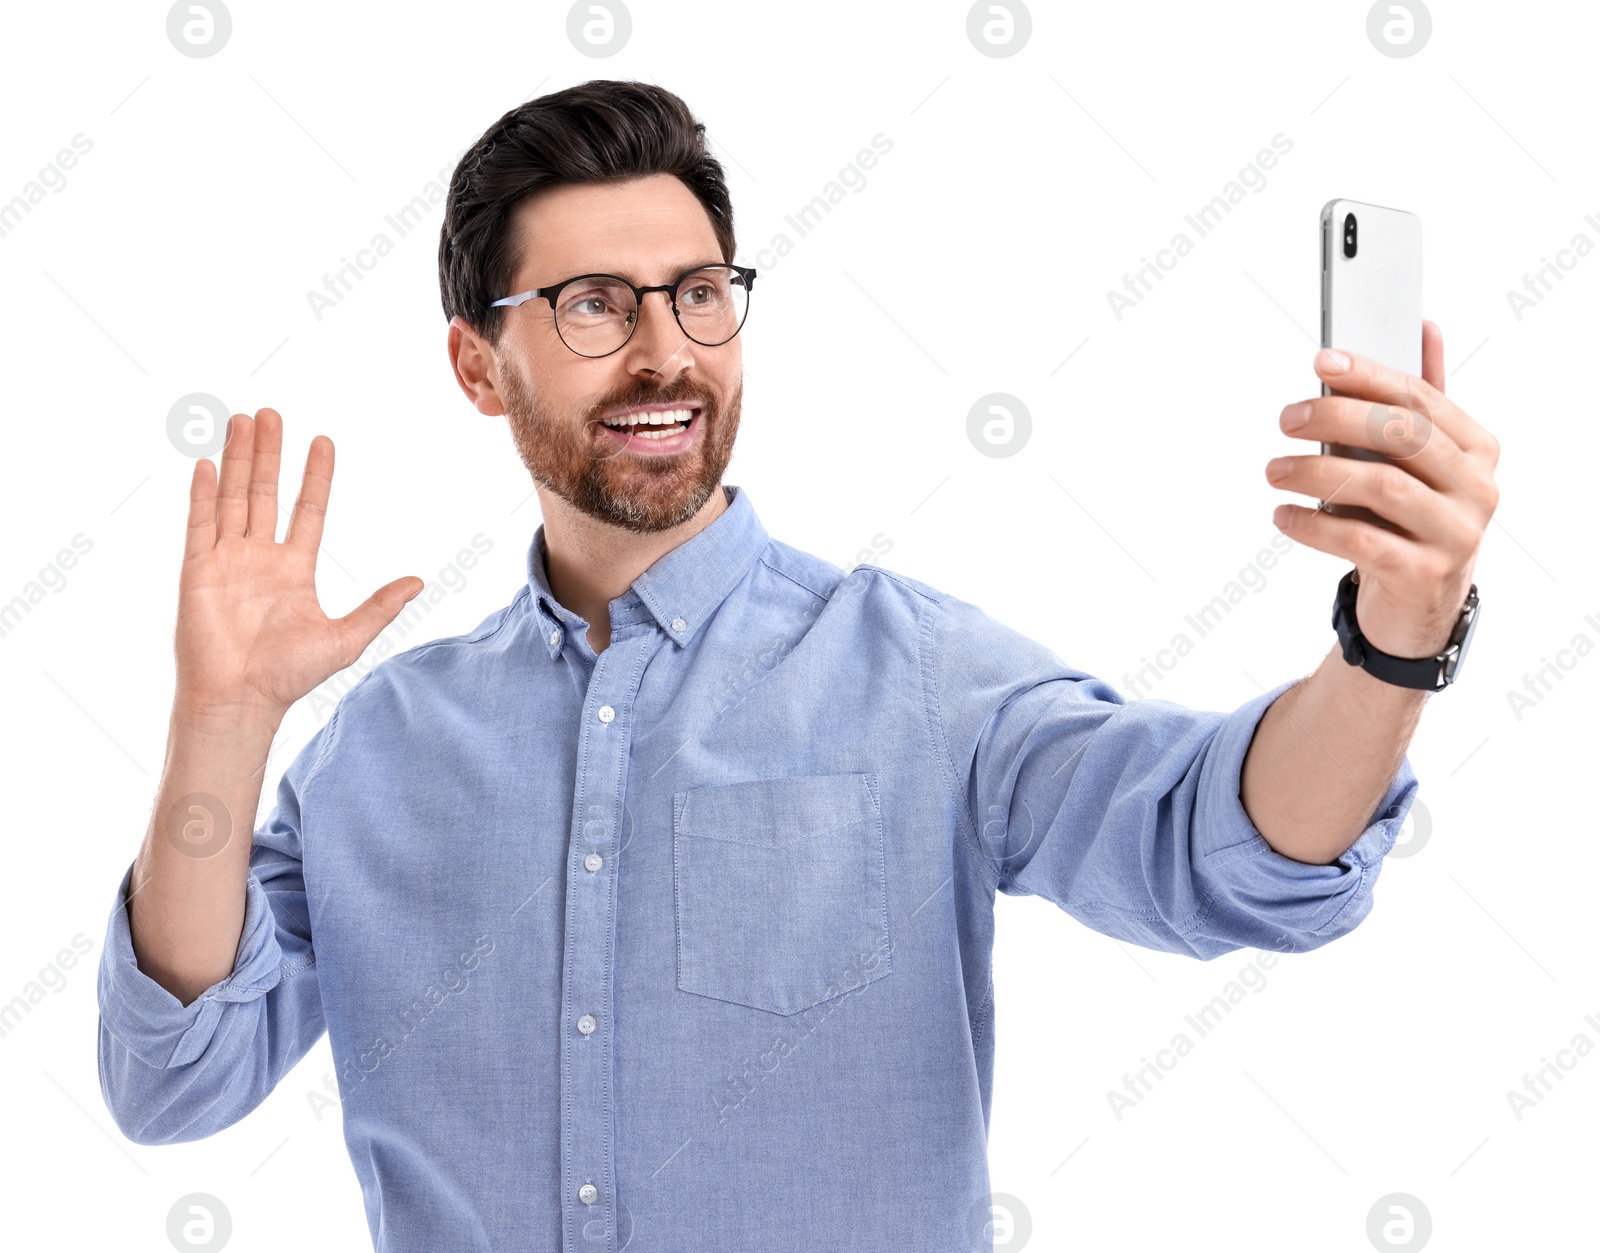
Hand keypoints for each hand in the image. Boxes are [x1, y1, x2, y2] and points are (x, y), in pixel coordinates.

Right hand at [174, 408, 422, 720]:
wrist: (241, 699)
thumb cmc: (289, 676)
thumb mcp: (346, 638)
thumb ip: (380, 607)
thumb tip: (419, 582)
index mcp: (294, 570)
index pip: (308, 509)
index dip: (316, 476)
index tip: (323, 442)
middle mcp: (260, 558)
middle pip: (265, 493)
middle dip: (269, 453)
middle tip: (272, 412)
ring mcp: (227, 561)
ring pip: (234, 498)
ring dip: (238, 459)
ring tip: (243, 420)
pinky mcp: (197, 571)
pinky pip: (200, 524)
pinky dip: (204, 493)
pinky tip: (209, 463)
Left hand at [1264, 321, 1500, 658]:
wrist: (1421, 606)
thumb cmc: (1413, 520)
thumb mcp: (1423, 462)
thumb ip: (1423, 400)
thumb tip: (1425, 327)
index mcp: (1477, 448)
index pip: (1420, 399)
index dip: (1369, 375)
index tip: (1320, 361)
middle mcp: (1477, 488)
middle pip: (1402, 436)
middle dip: (1337, 418)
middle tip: (1287, 418)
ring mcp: (1455, 534)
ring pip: (1381, 487)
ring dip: (1316, 473)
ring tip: (1273, 470)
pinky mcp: (1424, 575)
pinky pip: (1361, 541)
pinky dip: (1314, 525)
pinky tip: (1282, 515)